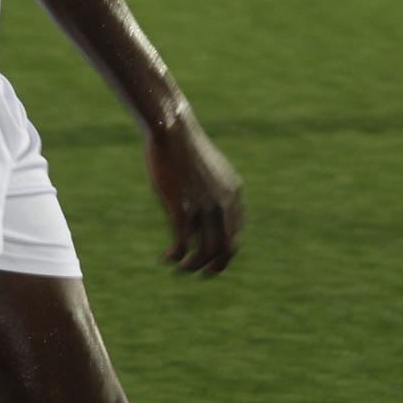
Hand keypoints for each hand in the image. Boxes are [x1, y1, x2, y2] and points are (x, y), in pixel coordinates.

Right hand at [147, 114, 243, 274]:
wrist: (172, 130)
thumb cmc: (184, 144)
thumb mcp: (207, 167)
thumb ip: (212, 186)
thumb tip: (204, 199)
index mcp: (233, 193)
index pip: (236, 233)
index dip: (224, 249)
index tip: (210, 254)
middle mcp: (224, 205)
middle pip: (227, 249)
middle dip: (216, 266)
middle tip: (202, 272)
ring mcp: (205, 209)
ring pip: (206, 252)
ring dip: (194, 266)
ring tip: (182, 268)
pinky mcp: (183, 210)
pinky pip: (183, 245)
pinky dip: (176, 257)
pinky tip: (166, 259)